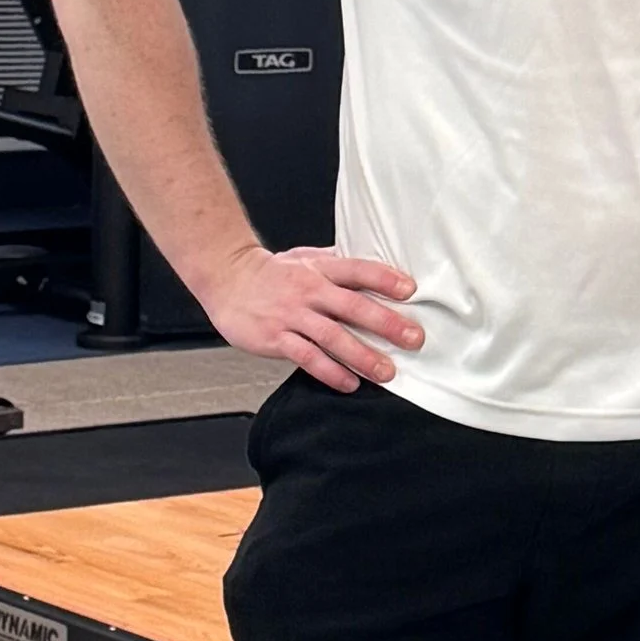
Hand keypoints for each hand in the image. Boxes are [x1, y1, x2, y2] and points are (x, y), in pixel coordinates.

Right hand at [201, 244, 423, 392]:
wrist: (227, 279)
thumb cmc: (272, 271)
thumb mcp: (306, 257)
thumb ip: (338, 263)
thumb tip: (376, 266)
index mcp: (320, 269)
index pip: (357, 270)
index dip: (384, 279)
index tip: (410, 290)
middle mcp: (309, 291)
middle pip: (352, 306)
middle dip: (385, 323)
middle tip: (412, 338)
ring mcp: (292, 315)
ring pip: (332, 336)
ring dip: (362, 355)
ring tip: (386, 371)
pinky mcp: (275, 338)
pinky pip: (306, 357)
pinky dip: (329, 372)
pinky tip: (349, 383)